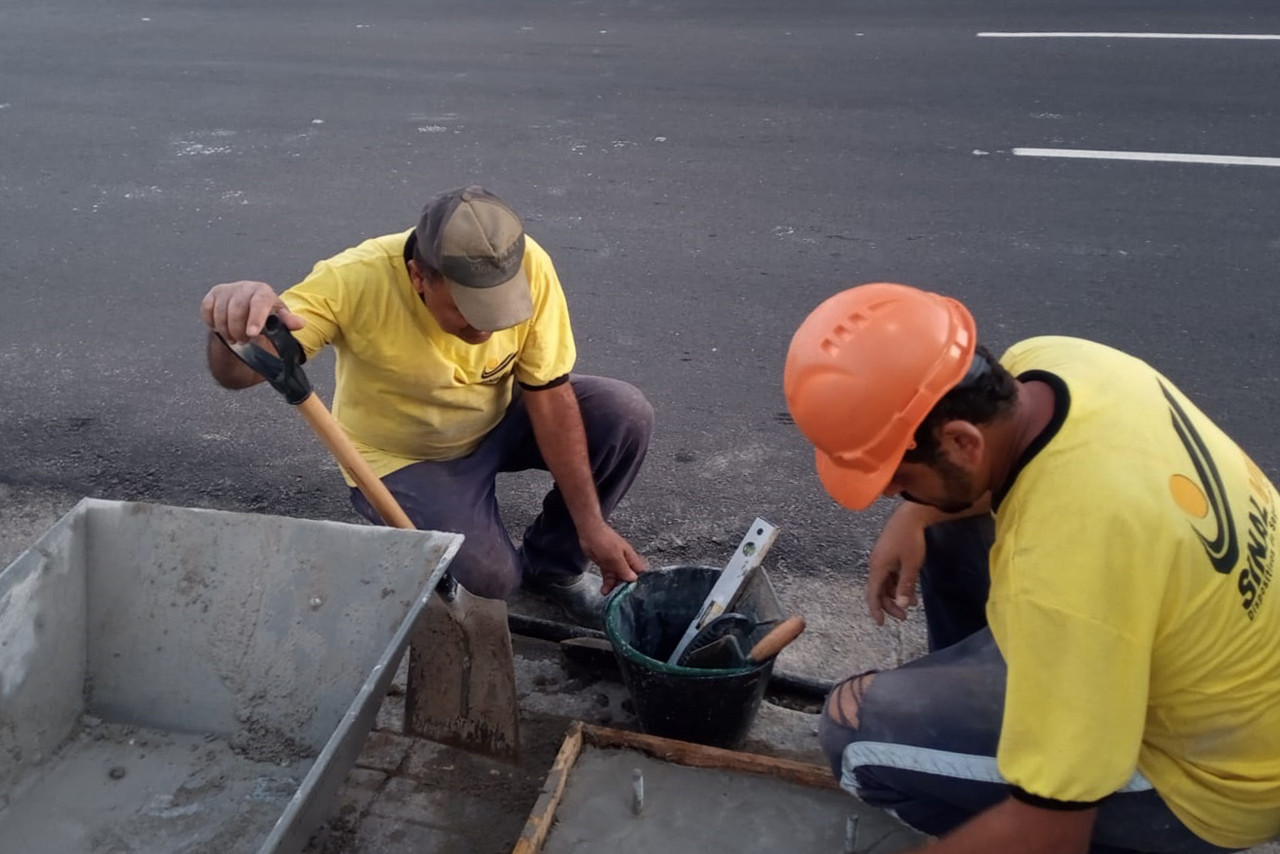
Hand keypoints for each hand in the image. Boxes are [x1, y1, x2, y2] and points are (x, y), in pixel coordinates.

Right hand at [200, 280, 305, 343]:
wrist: (248, 310)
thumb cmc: (266, 315)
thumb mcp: (279, 319)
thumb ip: (288, 321)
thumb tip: (300, 323)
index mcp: (263, 291)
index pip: (259, 303)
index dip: (255, 318)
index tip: (252, 334)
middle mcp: (245, 287)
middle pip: (237, 310)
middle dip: (238, 330)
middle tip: (243, 340)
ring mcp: (227, 289)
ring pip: (220, 312)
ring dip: (226, 330)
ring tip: (234, 338)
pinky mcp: (213, 294)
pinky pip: (207, 309)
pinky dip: (212, 322)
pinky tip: (221, 328)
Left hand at [578, 522, 646, 594]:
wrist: (589, 533)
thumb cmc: (604, 541)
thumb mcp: (615, 557)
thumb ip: (624, 569)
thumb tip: (634, 580)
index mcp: (630, 558)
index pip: (640, 572)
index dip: (639, 582)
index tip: (635, 593)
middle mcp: (624, 562)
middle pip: (628, 577)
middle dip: (625, 587)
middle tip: (620, 597)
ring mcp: (614, 563)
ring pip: (617, 578)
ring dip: (614, 587)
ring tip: (609, 595)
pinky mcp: (605, 564)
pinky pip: (608, 576)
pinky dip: (607, 583)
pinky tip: (604, 591)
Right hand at [866, 502, 929, 624]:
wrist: (911, 516)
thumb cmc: (911, 540)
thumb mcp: (911, 565)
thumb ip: (905, 586)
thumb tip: (902, 605)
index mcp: (878, 567)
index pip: (872, 594)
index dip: (876, 610)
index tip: (881, 623)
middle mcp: (876, 564)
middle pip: (878, 590)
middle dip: (889, 605)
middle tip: (904, 617)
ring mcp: (881, 559)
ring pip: (884, 583)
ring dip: (895, 595)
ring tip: (910, 605)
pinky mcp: (887, 555)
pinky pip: (889, 575)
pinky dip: (897, 585)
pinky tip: (909, 590)